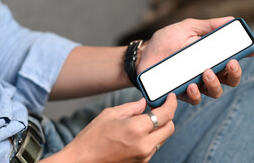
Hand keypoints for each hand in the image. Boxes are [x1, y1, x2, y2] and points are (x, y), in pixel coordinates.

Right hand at [61, 93, 177, 162]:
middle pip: (170, 128)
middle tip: (157, 108)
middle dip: (167, 116)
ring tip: (146, 120)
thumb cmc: (92, 138)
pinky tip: (139, 132)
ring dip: (160, 127)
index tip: (171, 97)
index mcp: (136, 128)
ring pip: (163, 138)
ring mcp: (144, 156)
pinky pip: (154, 147)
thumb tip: (144, 103)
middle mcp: (144, 144)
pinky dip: (152, 137)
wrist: (82, 161)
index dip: (171, 104)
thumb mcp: (110, 114)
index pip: (165, 114)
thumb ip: (131, 107)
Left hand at [137, 17, 253, 104]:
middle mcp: (206, 72)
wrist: (142, 55)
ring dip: (214, 84)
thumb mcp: (186, 28)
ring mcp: (194, 84)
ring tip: (206, 72)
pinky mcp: (180, 94)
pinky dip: (194, 94)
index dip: (247, 55)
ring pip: (214, 91)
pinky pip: (193, 99)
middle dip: (234, 74)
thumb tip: (231, 20)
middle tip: (229, 64)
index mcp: (211, 56)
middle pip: (230, 80)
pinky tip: (190, 86)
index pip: (234, 58)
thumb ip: (208, 26)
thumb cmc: (165, 41)